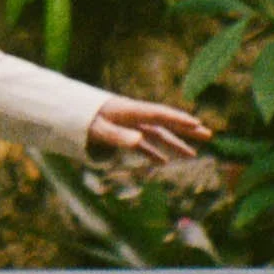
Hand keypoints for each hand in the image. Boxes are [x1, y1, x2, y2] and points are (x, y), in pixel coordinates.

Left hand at [86, 94, 212, 167]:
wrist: (65, 114)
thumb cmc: (81, 120)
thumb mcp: (98, 129)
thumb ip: (118, 136)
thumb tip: (140, 140)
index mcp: (129, 111)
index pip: (159, 114)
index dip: (178, 118)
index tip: (196, 123)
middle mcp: (132, 116)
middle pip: (163, 123)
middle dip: (186, 129)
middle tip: (208, 134)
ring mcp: (128, 125)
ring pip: (156, 134)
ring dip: (174, 143)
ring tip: (193, 154)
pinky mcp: (120, 134)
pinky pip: (142, 144)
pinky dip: (153, 152)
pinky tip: (163, 162)